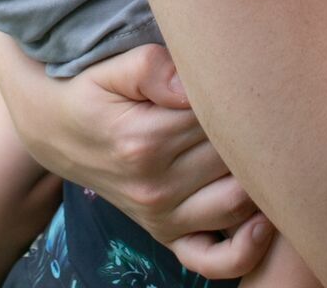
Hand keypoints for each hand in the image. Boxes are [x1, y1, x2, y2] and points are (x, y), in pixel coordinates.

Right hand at [0, 32, 274, 279]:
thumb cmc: (94, 89)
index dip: (239, 92)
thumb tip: (192, 85)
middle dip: (254, 128)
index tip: (250, 74)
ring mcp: (162, 217)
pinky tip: (262, 220)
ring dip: (259, 176)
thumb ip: (154, 67)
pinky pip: (212, 259)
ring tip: (269, 144)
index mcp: (146, 141)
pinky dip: (245, 248)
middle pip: (233, 157)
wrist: (57, 129)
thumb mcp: (116, 67)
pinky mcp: (165, 234)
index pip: (219, 117)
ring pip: (237, 202)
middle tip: (266, 102)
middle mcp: (155, 186)